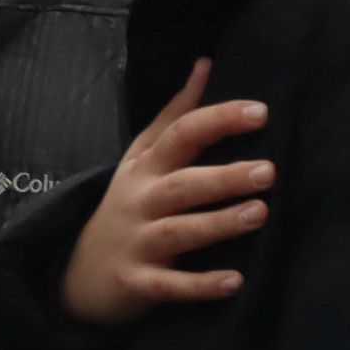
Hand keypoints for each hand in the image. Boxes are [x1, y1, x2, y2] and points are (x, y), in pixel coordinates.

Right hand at [61, 60, 273, 324]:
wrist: (80, 274)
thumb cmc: (129, 205)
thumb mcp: (142, 156)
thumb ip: (176, 114)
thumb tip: (206, 64)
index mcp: (146, 166)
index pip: (182, 134)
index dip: (219, 120)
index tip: (261, 112)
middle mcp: (141, 201)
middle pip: (184, 184)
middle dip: (225, 177)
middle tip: (269, 172)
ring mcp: (138, 243)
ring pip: (180, 232)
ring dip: (219, 224)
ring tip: (260, 213)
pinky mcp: (138, 284)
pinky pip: (171, 285)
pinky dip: (201, 285)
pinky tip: (236, 282)